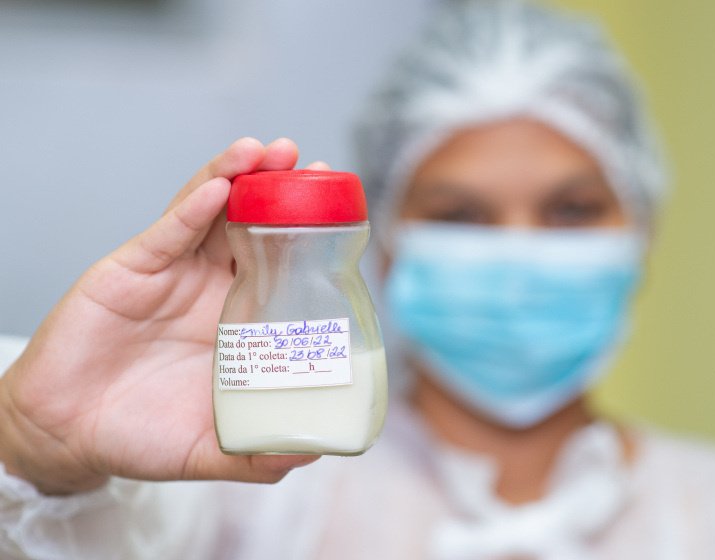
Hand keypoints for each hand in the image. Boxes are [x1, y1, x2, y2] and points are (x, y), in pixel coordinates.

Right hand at [0, 138, 327, 493]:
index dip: (307, 232)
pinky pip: (167, 232)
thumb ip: (258, 455)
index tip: (338, 206)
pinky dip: (192, 209)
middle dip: (280, 189)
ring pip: (210, 212)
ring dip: (239, 177)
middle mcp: (210, 286)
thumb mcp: (209, 450)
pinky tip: (218, 188)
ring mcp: (172, 273)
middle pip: (252, 222)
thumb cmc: (140, 434)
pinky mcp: (131, 269)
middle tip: (311, 164)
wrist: (67, 434)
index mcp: (238, 318)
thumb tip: (314, 453)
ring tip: (267, 151)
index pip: (280, 261)